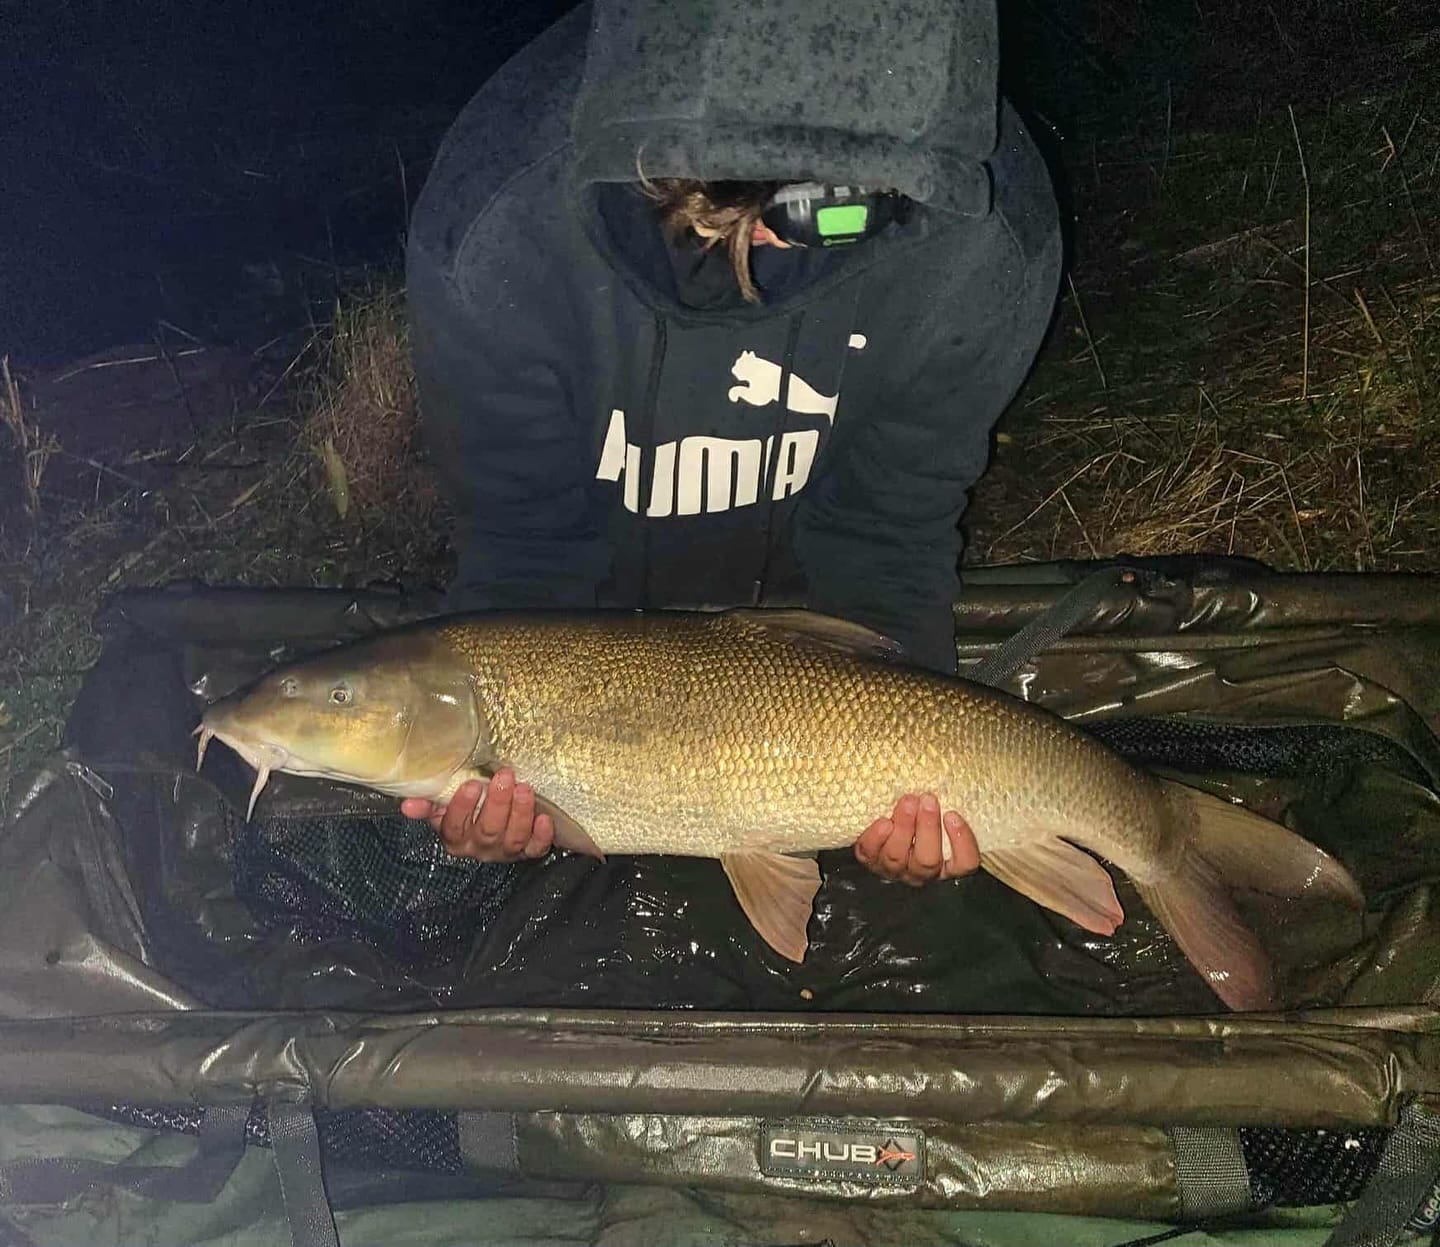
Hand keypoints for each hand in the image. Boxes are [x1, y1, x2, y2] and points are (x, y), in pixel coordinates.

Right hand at [400, 768, 554, 862]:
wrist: (493, 822)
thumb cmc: (467, 808)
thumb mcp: (444, 805)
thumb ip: (427, 804)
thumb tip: (406, 805)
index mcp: (455, 838)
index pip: (454, 827)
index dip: (462, 807)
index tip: (471, 784)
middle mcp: (479, 848)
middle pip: (487, 831)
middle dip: (497, 804)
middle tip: (504, 777)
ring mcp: (504, 852)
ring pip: (513, 839)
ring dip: (520, 813)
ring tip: (525, 789)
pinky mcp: (528, 852)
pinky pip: (536, 849)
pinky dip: (542, 836)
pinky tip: (544, 818)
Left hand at [854, 793, 979, 886]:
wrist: (882, 823)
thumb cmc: (919, 813)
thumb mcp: (936, 809)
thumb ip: (945, 801)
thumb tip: (953, 764)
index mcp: (946, 863)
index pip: (965, 863)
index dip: (962, 842)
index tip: (953, 814)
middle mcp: (921, 872)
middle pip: (928, 860)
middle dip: (928, 828)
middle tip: (928, 799)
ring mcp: (894, 869)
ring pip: (898, 856)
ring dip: (904, 827)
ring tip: (907, 802)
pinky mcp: (870, 861)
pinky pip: (870, 853)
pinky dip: (876, 837)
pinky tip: (883, 821)